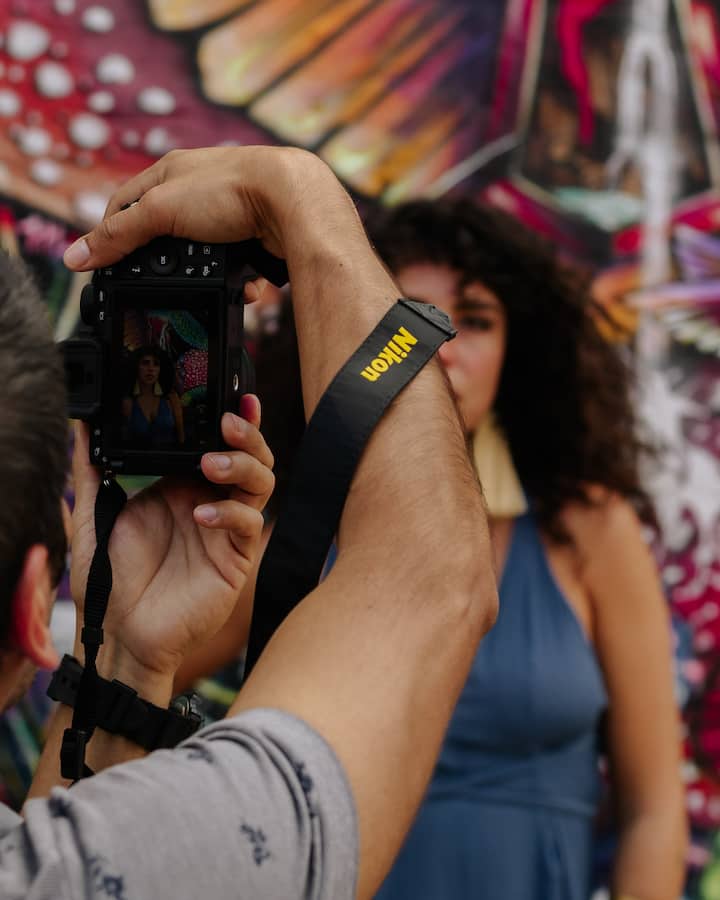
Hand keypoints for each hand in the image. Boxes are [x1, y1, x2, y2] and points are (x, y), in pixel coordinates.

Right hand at [62, 146, 358, 274]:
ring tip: (208, 288)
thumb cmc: (230, 189)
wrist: (294, 202)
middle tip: (161, 286)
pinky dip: (236, 281)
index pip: (125, 204)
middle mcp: (200, 189)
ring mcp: (229, 212)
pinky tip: (242, 289)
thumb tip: (76, 258)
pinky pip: (236, 266)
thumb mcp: (161, 211)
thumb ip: (120, 235)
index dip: (112, 234)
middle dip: (166, 263)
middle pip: (165, 233)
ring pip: (204, 255)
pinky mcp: (254, 236)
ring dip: (205, 276)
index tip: (105, 264)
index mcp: (170, 173)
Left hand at [69, 396, 273, 700]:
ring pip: (260, 484)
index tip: (230, 397)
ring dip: (243, 465)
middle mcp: (209, 502)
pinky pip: (249, 525)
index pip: (215, 445)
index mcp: (181, 489)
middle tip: (228, 421)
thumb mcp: (95, 517)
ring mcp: (226, 531)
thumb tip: (79, 427)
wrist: (119, 636)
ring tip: (212, 463)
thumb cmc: (109, 581)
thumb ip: (90, 472)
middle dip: (247, 434)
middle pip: (249, 457)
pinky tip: (202, 516)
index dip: (230, 421)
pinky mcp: (236, 559)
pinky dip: (230, 513)